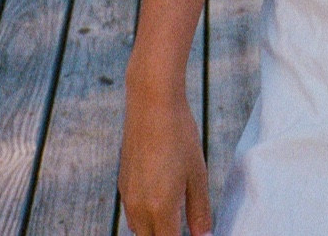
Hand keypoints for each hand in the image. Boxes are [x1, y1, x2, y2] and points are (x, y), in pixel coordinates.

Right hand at [119, 79, 212, 235]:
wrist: (152, 105)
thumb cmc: (179, 136)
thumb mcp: (197, 174)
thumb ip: (200, 210)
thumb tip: (204, 235)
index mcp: (160, 208)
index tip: (193, 234)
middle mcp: (139, 208)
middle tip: (184, 224)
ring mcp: (128, 197)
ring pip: (139, 230)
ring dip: (155, 229)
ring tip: (174, 217)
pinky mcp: (123, 185)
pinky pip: (132, 214)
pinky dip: (145, 216)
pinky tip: (160, 200)